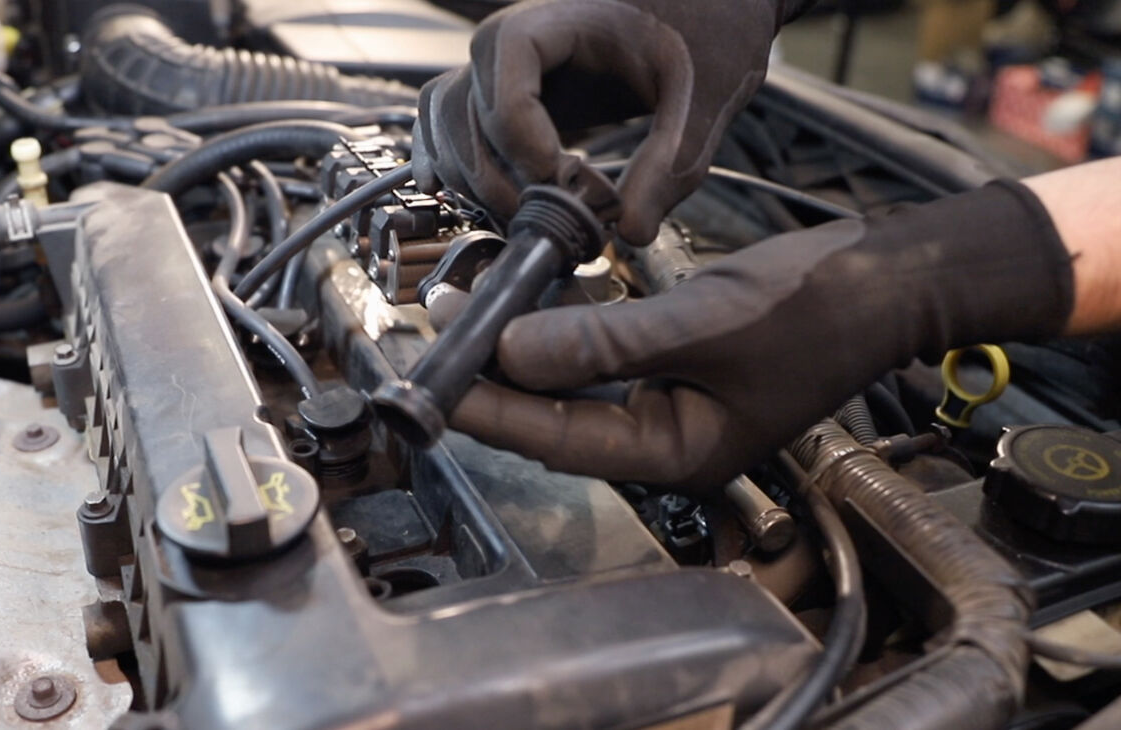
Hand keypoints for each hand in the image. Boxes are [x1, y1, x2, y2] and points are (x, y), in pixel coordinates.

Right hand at [411, 0, 785, 244]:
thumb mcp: (706, 92)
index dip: (527, 144)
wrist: (698, 10)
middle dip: (508, 183)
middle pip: (464, 121)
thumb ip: (673, 161)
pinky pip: (442, 138)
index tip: (567, 183)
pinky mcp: (490, 103)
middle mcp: (505, 47)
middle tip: (566, 217)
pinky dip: (455, 176)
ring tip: (546, 211)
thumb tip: (630, 232)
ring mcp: (490, 74)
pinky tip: (491, 203)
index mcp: (552, 24)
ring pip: (445, 136)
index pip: (505, 84)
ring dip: (483, 189)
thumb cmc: (702, 29)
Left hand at [450, 181, 1074, 495]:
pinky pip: (602, 356)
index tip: (435, 377)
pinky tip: (528, 302)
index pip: (557, 439)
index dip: (490, 406)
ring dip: (524, 350)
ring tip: (468, 311)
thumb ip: (604, 342)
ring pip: (574, 385)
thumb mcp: (704, 324)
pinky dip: (565, 331)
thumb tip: (513, 350)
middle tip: (437, 338)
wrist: (890, 279)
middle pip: (555, 416)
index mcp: (675, 454)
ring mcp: (669, 404)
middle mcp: (664, 439)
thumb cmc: (819, 310)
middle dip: (495, 378)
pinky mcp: (674, 366)